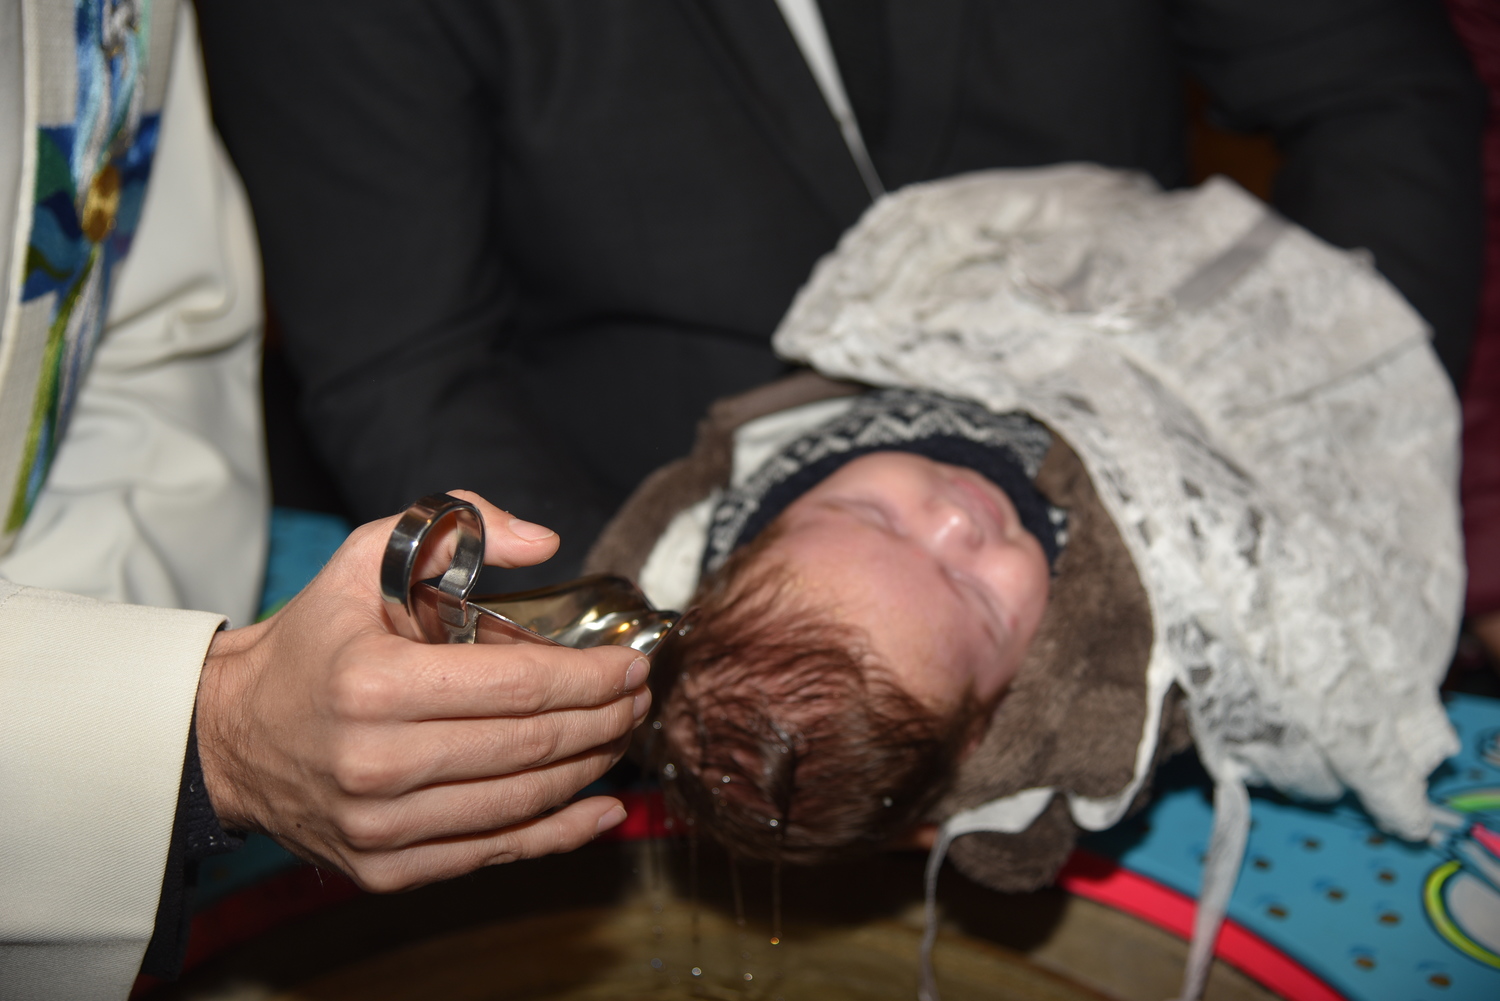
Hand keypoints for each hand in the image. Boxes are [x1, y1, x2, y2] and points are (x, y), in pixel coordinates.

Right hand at [194, 491, 649, 891]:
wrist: (230, 736)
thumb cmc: (312, 643)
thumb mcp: (367, 559)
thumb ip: (456, 529)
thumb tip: (545, 543)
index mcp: (376, 684)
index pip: (520, 686)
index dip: (591, 677)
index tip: (631, 665)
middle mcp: (379, 762)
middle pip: (532, 746)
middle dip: (604, 720)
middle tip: (638, 698)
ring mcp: (381, 825)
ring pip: (522, 802)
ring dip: (590, 768)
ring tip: (621, 735)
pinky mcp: (385, 868)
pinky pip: (494, 853)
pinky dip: (559, 833)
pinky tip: (602, 807)